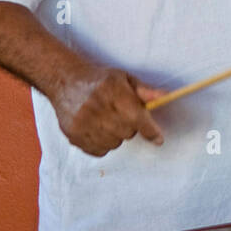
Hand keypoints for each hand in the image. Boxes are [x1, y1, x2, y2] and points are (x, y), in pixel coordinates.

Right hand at [49, 65, 164, 155]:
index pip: (137, 118)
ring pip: (114, 144)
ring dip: (116, 136)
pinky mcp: (73, 134)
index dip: (150, 131)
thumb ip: (145, 91)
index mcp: (113, 92)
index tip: (159, 139)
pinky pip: (98, 151)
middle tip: (121, 115)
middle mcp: (97, 108)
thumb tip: (165, 97)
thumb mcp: (125, 79)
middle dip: (130, 127)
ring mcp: (83, 123)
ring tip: (108, 120)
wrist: (66, 81)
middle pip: (127, 133)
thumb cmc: (100, 80)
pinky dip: (102, 144)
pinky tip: (97, 129)